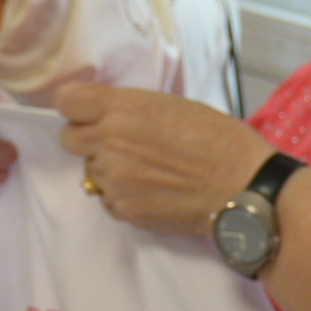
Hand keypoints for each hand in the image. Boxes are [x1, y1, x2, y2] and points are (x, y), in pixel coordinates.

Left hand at [56, 80, 278, 238]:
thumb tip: (107, 115)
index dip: (76, 106)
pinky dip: (122, 195)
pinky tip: (152, 191)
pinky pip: (107, 198)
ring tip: (147, 170)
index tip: (87, 112)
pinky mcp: (123, 209)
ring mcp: (114, 179)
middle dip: (89, 139)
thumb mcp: (173, 105)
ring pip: (90, 170)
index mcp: (124, 108)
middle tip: (120, 143)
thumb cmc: (219, 140)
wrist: (243, 188)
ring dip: (109, 169)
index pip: (66, 101)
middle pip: (69, 138)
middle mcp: (110, 142)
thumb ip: (131, 109)